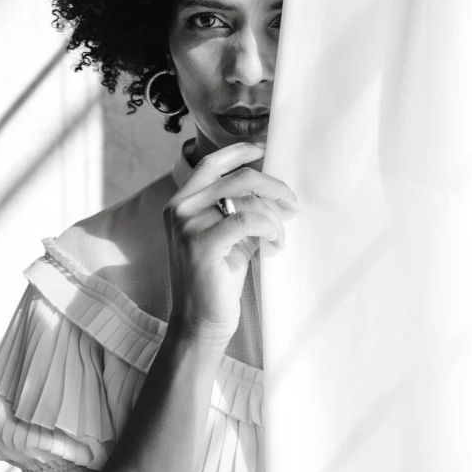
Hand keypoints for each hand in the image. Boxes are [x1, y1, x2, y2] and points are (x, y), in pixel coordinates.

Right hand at [163, 141, 298, 348]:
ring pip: (246, 198)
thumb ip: (239, 207)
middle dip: (273, 186)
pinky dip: (269, 228)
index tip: (266, 150)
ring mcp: (186, 225)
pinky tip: (274, 244)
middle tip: (292, 203)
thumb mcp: (227, 234)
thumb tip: (272, 185)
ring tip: (281, 235)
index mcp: (182, 201)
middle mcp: (180, 208)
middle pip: (238, 177)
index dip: (241, 152)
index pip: (212, 162)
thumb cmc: (217, 277)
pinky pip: (247, 220)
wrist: (200, 321)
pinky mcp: (200, 243)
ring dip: (275, 215)